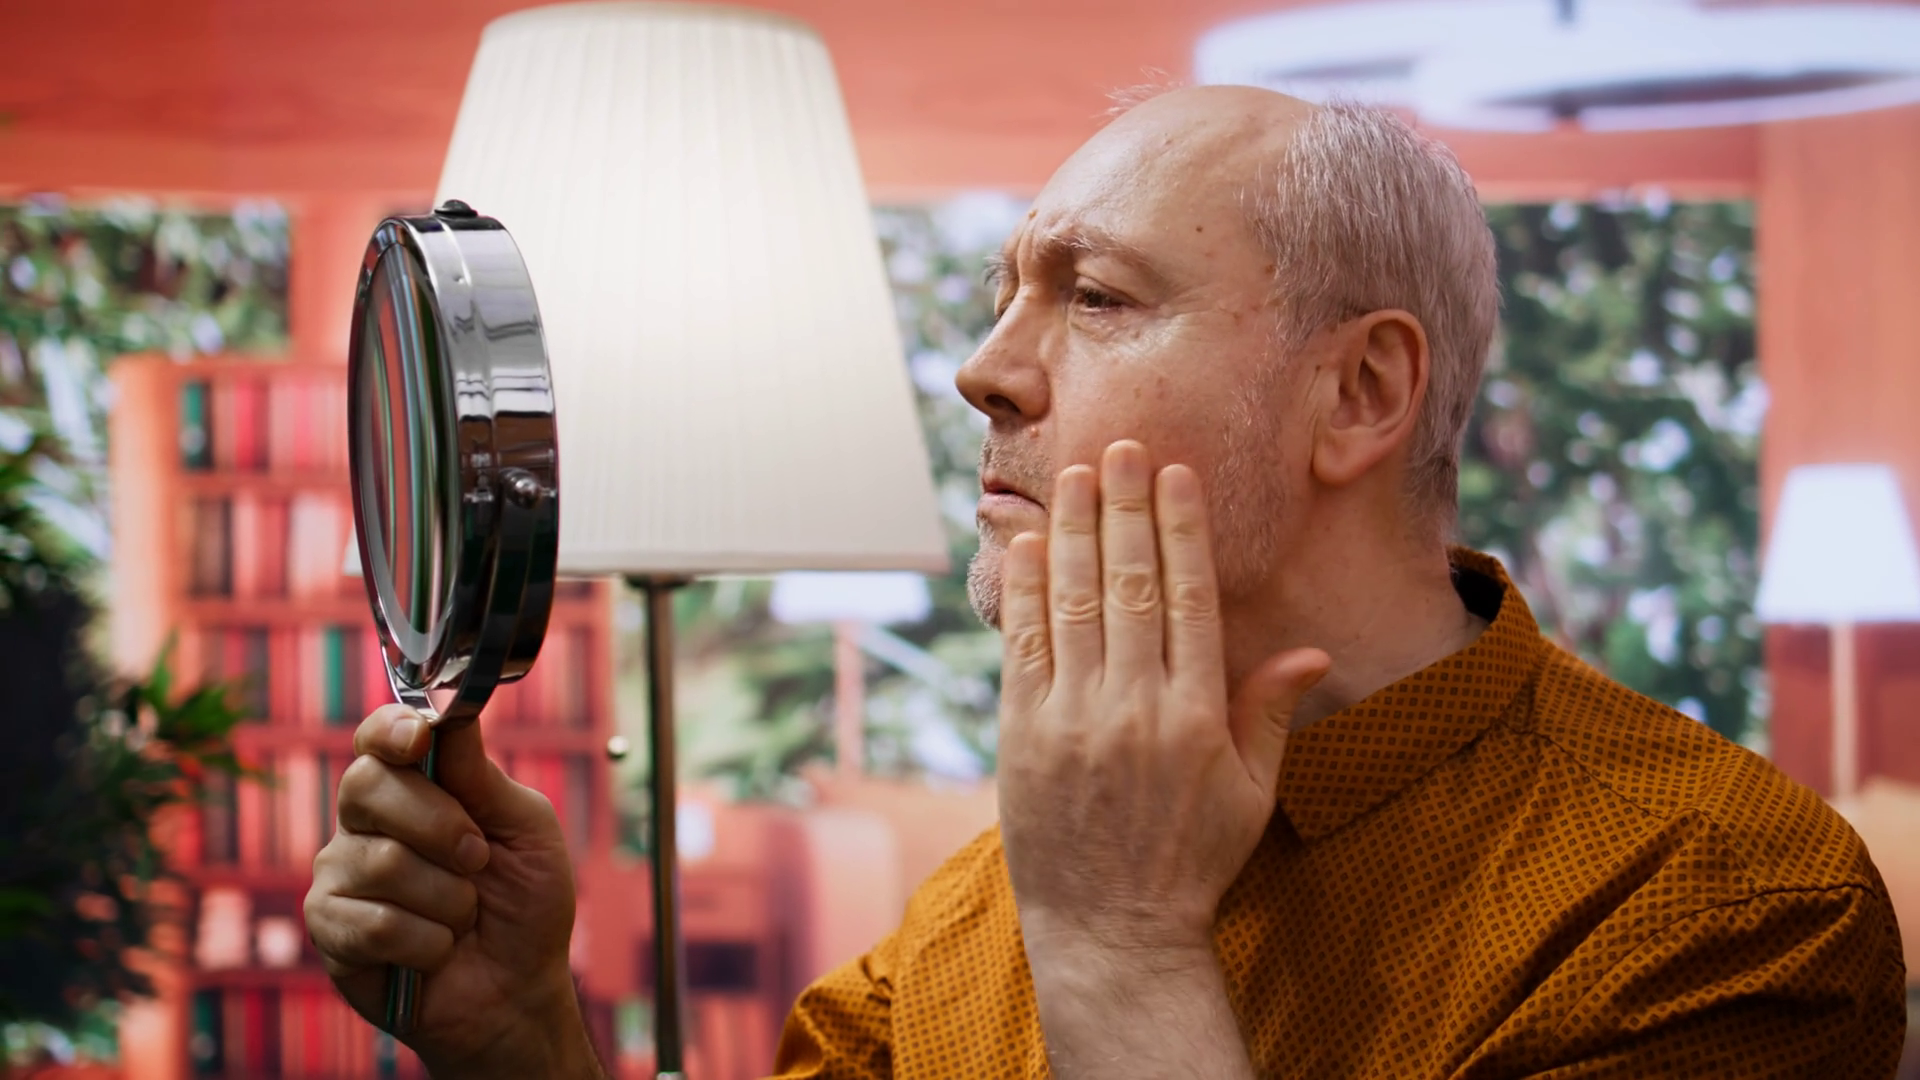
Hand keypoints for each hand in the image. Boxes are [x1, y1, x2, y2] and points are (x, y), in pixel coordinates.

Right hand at [304, 706, 595, 1077]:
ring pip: (382, 862)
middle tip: (478, 859)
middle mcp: (366, 823)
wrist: (518, 988)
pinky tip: (437, 951)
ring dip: (448, 898)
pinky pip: (376, 923)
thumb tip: (448, 718)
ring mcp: (341, 874)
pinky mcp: (330, 929)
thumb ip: (483, 778)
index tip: (419, 736)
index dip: (389, 730)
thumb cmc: (524, 902)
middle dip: (440, 824)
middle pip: (366, 785)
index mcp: (413, 787)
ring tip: (464, 915)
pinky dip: (429, 941)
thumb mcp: (525, 830)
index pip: (377, 739)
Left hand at [997, 440, 1329, 954]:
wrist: (1111, 929)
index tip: (1173, 475)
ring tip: (1072, 474)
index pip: (1188, 598)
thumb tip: (1312, 652)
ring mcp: (1071, 721)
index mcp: (1195, 716)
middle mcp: (1132, 709)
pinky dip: (1024, 594)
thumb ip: (1268, 714)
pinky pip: (1023, 649)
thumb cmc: (1190, 861)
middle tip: (1119, 444)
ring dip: (1073, 532)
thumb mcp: (1250, 794)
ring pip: (1073, 605)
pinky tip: (1026, 546)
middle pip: (1130, 585)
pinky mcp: (1022, 738)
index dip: (1180, 529)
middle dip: (1124, 507)